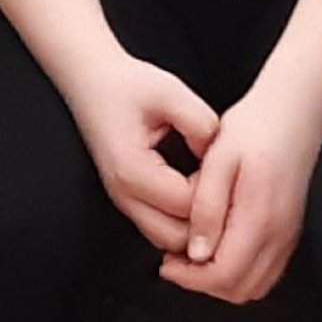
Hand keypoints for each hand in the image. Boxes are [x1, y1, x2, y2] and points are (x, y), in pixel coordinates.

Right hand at [61, 51, 222, 256]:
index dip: (216, 194)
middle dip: (207, 220)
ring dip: (194, 226)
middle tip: (226, 188)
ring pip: (168, 241)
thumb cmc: (126, 85)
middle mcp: (123, 195)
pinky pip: (161, 229)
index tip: (231, 172)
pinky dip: (182, 221)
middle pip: (177, 238)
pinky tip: (197, 194)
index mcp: (132, 170)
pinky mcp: (128, 200)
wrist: (90, 81)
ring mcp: (123, 201)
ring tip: (212, 192)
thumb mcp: (171, 93)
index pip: (187, 206)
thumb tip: (224, 159)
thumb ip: (203, 127)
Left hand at [162, 77, 321, 303]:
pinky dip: (240, 271)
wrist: (294, 110)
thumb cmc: (257, 127)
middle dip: (203, 284)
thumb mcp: (219, 160)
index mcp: (260, 217)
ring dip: (221, 280)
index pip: (224, 274)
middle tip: (175, 262)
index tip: (166, 265)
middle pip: (240, 289)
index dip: (190, 278)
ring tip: (194, 255)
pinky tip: (219, 247)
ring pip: (254, 285)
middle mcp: (279, 234)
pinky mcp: (289, 230)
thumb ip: (207, 208)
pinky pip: (266, 270)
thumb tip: (198, 252)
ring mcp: (288, 235)